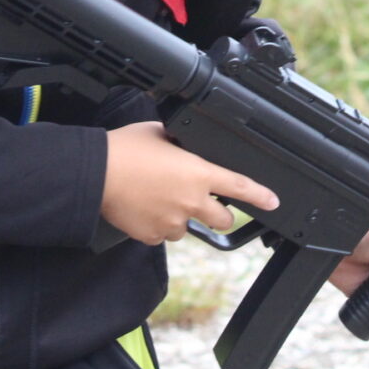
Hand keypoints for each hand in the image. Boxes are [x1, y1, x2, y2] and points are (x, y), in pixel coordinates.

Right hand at [100, 121, 278, 244]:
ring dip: (181, 217)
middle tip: (201, 201)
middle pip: (221, 218)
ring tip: (157, 198)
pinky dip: (158, 225)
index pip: (239, 186)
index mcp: (198, 172)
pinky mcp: (153, 236)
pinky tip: (143, 208)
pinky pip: (163, 235)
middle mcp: (190, 201)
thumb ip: (180, 142)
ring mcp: (172, 222)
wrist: (95, 174)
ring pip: (188, 227)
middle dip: (217, 212)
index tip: (272, 202)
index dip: (261, 195)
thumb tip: (184, 147)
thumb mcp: (159, 133)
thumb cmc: (124, 149)